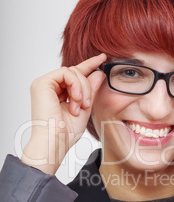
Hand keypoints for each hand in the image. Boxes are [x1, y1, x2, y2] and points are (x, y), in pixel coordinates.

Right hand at [21, 54, 106, 173]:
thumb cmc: (65, 133)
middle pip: (76, 72)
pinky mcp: (42, 83)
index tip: (103, 58)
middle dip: (87, 86)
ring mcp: (44, 84)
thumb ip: (90, 91)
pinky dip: (76, 86)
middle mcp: (49, 86)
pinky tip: (75, 100)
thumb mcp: (84, 109)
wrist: (55, 143)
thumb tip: (99, 73)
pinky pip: (66, 73)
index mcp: (57, 93)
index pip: (75, 74)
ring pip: (73, 71)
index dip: (89, 64)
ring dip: (82, 89)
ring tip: (80, 106)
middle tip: (86, 104)